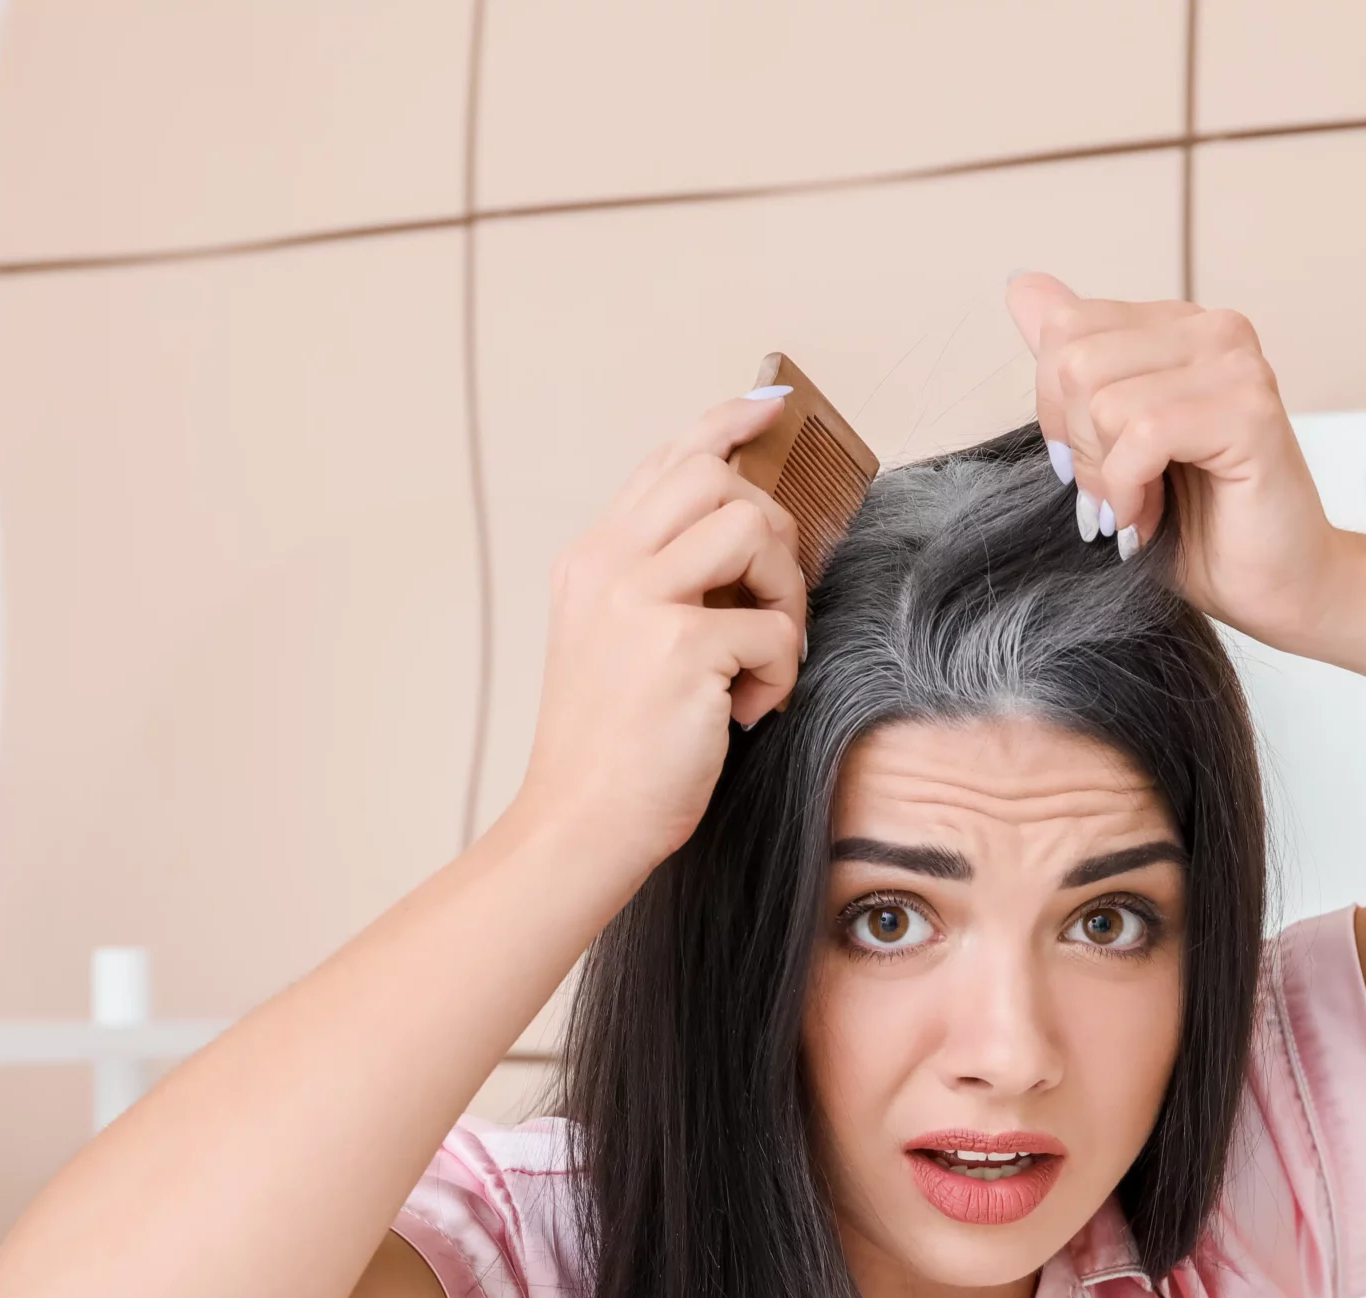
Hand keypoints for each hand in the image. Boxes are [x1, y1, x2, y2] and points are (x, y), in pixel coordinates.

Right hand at [511, 392, 805, 876]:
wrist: (580, 823)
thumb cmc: (612, 748)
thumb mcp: (615, 642)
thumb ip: (661, 583)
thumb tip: (749, 540)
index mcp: (591, 560)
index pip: (668, 460)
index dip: (728, 422)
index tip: (772, 406)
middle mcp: (608, 566)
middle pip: (715, 475)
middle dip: (771, 525)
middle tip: (773, 595)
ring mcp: (639, 602)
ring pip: (752, 529)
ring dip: (785, 592)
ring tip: (765, 654)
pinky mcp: (679, 648)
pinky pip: (774, 628)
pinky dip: (780, 672)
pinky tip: (748, 709)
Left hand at [1006, 271, 1348, 644]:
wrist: (1275, 587)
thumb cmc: (1194, 526)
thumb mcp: (1105, 442)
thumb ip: (1070, 366)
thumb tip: (1022, 285)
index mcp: (1174, 326)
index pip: (1063, 326)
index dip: (1055, 411)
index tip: (1092, 466)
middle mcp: (1211, 329)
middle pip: (1074, 359)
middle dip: (1078, 446)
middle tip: (1113, 495)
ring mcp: (1236, 364)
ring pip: (1103, 398)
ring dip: (1105, 476)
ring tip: (1140, 507)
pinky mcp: (1250, 411)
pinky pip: (1142, 434)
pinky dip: (1128, 489)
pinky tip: (1148, 517)